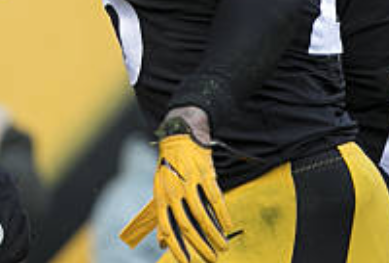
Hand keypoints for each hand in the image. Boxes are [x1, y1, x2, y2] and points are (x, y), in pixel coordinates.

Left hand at [121, 115, 233, 262]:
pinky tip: (229, 227)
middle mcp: (174, 192)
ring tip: (223, 247)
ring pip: (203, 215)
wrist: (180, 137)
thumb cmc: (169, 168)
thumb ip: (162, 217)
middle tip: (212, 260)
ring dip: (214, 235)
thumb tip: (161, 243)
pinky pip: (215, 199)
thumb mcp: (159, 190)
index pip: (168, 229)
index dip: (178, 248)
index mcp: (161, 198)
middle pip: (187, 225)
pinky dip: (223, 215)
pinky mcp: (205, 174)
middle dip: (201, 247)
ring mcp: (189, 183)